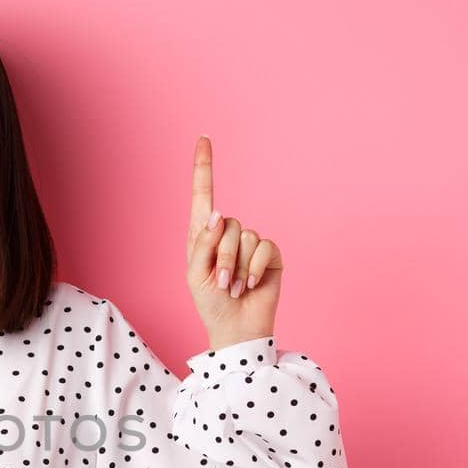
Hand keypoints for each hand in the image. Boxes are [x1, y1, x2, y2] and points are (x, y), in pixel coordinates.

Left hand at [185, 135, 281, 349]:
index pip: (204, 196)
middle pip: (228, 224)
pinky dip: (255, 268)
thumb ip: (204, 242)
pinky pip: (264, 247)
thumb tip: (220, 213)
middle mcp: (228, 234)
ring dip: (238, 266)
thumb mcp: (196, 274)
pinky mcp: (271, 254)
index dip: (204, 167)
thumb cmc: (210, 303)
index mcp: (204, 235)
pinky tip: (252, 285)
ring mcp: (251, 244)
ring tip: (235, 288)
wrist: (235, 329)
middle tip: (222, 284)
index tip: (203, 138)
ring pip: (246, 236)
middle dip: (223, 257)